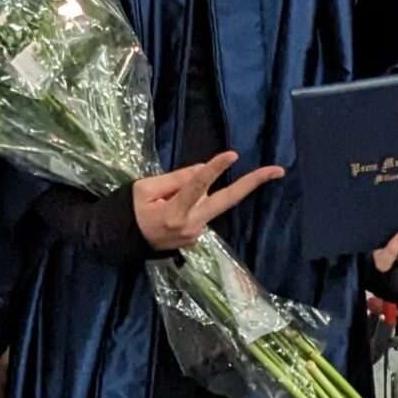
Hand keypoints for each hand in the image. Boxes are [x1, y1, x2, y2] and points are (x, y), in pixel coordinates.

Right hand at [131, 151, 283, 251]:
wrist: (119, 242)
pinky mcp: (196, 238)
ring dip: (196, 192)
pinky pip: (199, 210)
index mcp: (174, 213)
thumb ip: (175, 179)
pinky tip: (168, 210)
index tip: (231, 155)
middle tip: (278, 170)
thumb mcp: (144, 188)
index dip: (213, 169)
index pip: (196, 186)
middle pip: (226, 200)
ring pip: (206, 201)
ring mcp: (196, 234)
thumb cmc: (129, 211)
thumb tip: (202, 170)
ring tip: (161, 200)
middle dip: (252, 184)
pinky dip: (191, 203)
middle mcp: (191, 226)